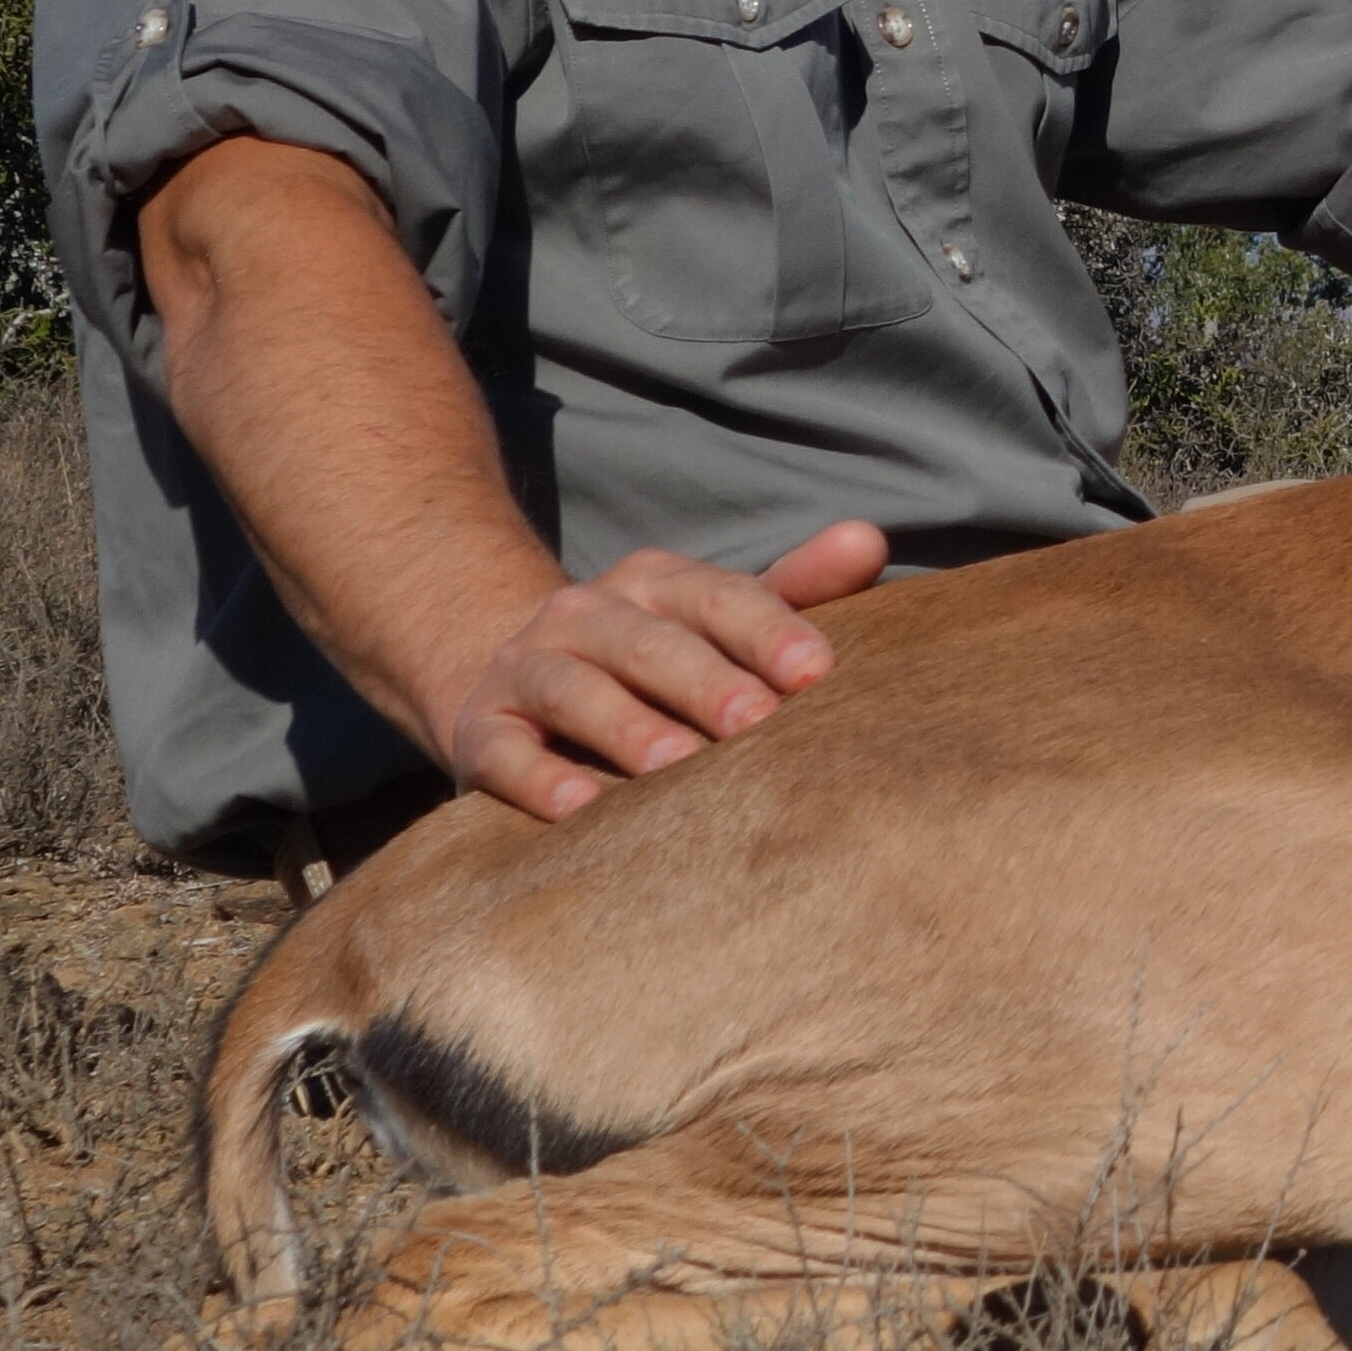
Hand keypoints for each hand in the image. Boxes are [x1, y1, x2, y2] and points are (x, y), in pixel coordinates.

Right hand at [415, 521, 886, 823]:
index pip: (718, 597)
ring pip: (576, 691)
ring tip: (677, 768)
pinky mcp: (482, 731)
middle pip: (650, 642)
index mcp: (656, 583)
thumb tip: (869, 540)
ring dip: (627, 729)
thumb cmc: (657, 660)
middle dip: (705, 682)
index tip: (819, 672)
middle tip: (758, 724)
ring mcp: (528, 669)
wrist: (519, 686)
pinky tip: (582, 810)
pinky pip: (508, 753)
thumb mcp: (721, 619)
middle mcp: (587, 614)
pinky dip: (541, 780)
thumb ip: (797, 588)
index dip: (768, 631)